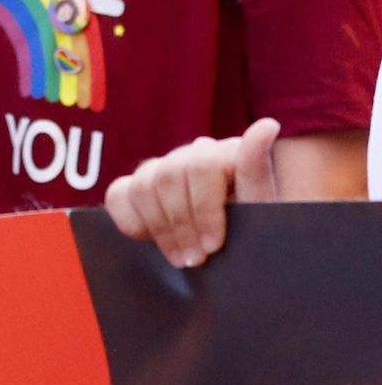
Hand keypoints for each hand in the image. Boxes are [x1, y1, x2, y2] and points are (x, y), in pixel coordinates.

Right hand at [104, 117, 280, 268]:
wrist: (245, 257)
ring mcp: (164, 168)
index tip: (213, 245)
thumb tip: (266, 125)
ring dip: (161, 228)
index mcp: (226, 152)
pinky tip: (153, 241)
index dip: (203, 208)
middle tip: (197, 259)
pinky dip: (131, 221)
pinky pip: (118, 194)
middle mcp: (193, 153)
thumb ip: (257, 169)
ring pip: (143, 186)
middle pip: (168, 176)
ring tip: (181, 259)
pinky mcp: (139, 186)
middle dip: (182, 224)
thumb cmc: (257, 232)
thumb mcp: (265, 208)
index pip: (202, 165)